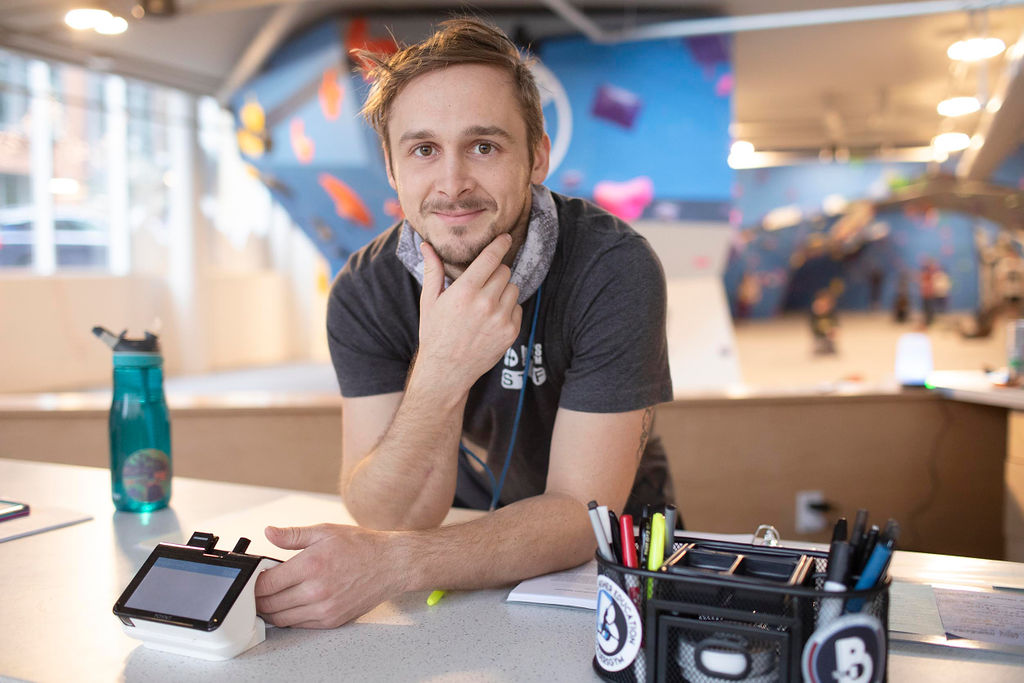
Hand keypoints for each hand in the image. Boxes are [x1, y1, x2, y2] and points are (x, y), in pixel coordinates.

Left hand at [254, 523, 401, 628]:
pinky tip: (291, 605)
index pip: (266, 583)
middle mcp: (315, 591)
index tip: (254, 577)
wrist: (391, 564)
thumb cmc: (361, 546)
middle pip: (270, 604)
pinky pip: (300, 625)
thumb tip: (269, 532)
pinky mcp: (332, 620)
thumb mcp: (325, 531)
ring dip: (271, 611)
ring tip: (271, 599)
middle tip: (258, 590)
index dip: (254, 582)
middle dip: (258, 598)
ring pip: (282, 618)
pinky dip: (290, 617)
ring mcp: (324, 609)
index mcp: (310, 565)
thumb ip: (293, 535)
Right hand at [415, 234, 521, 393]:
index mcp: (464, 292)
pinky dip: (508, 309)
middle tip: (483, 283)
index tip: (505, 238)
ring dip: (502, 290)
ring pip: (513, 288)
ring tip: (485, 303)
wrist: (447, 371)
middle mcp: (485, 303)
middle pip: (504, 271)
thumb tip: (427, 245)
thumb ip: (433, 271)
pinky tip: (491, 318)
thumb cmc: (435, 334)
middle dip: (495, 272)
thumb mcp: (429, 301)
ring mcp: (500, 319)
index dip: (500, 245)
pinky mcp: (510, 332)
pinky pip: (517, 307)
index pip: (490, 258)